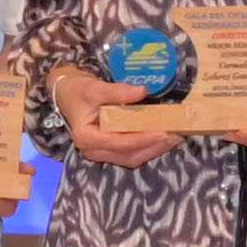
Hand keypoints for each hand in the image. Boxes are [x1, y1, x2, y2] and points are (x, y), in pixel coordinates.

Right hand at [51, 63, 175, 167]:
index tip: (163, 132)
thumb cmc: (78, 91)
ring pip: (133, 158)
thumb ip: (117, 91)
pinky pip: (133, 154)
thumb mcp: (94, 88)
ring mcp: (103, 153)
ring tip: (176, 137)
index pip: (119, 143)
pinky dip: (150, 147)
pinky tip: (165, 138)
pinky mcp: (111, 151)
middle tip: (177, 135)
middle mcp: (94, 151)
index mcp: (86, 137)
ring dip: (156, 149)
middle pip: (129, 156)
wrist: (68, 95)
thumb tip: (143, 91)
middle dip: (155, 147)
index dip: (142, 139)